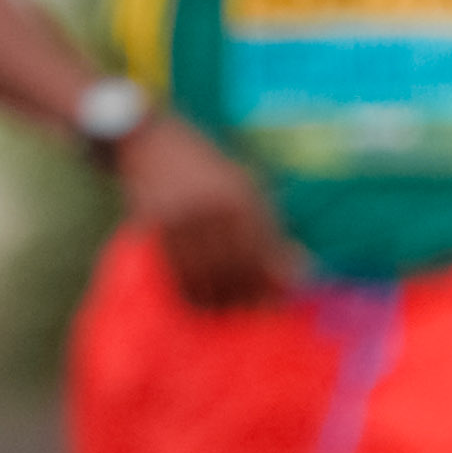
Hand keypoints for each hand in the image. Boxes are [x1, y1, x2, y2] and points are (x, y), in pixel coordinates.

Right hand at [117, 115, 301, 306]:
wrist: (149, 140)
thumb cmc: (205, 167)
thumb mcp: (246, 187)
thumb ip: (272, 229)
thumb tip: (302, 271)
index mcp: (239, 198)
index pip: (259, 256)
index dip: (266, 284)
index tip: (270, 304)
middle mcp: (212, 209)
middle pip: (231, 269)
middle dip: (241, 296)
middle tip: (243, 312)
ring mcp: (181, 217)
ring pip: (201, 273)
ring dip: (212, 298)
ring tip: (220, 310)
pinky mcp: (153, 224)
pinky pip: (173, 267)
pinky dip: (185, 287)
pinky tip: (194, 296)